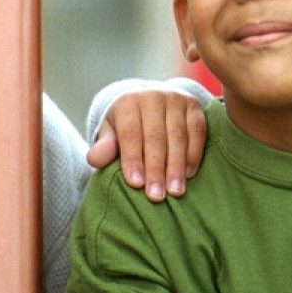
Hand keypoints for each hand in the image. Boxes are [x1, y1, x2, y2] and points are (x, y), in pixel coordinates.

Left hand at [86, 89, 206, 201]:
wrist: (152, 102)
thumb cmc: (128, 125)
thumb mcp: (112, 132)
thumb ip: (105, 146)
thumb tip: (94, 160)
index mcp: (128, 102)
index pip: (130, 133)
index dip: (133, 159)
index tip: (136, 184)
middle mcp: (153, 97)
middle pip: (155, 136)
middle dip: (156, 168)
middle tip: (156, 195)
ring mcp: (176, 99)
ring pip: (178, 135)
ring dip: (176, 166)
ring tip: (174, 191)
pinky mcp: (194, 106)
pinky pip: (197, 131)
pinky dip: (193, 154)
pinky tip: (188, 174)